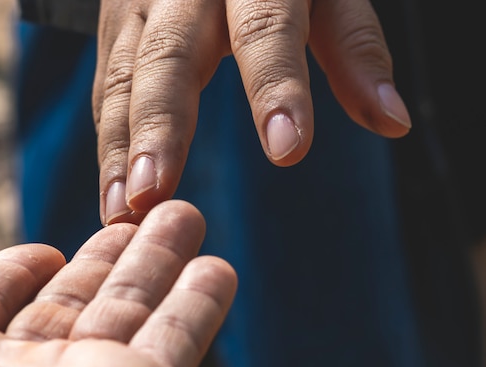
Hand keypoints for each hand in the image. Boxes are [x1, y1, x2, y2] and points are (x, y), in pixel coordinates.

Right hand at [93, 0, 411, 224]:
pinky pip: (107, 88)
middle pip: (168, 57)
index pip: (265, 27)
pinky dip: (109, 142)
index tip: (287, 150)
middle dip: (159, 128)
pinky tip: (111, 191)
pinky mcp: (115, 31)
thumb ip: (353, 48)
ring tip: (120, 211)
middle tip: (152, 194)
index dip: (275, 86)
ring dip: (120, 148)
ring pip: (123, 78)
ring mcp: (138, 7)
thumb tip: (393, 122)